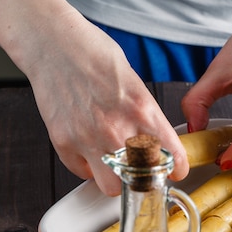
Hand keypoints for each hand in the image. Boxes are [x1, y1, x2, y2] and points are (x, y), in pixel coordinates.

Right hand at [24, 14, 187, 195]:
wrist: (54, 44)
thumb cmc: (94, 56)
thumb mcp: (136, 84)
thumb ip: (147, 117)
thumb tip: (158, 141)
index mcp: (141, 110)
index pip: (171, 156)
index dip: (177, 167)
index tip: (176, 170)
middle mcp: (116, 129)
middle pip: (140, 181)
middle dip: (143, 178)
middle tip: (141, 169)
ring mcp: (87, 138)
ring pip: (110, 187)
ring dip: (114, 179)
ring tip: (114, 164)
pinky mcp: (63, 142)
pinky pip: (81, 172)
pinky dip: (87, 166)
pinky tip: (90, 149)